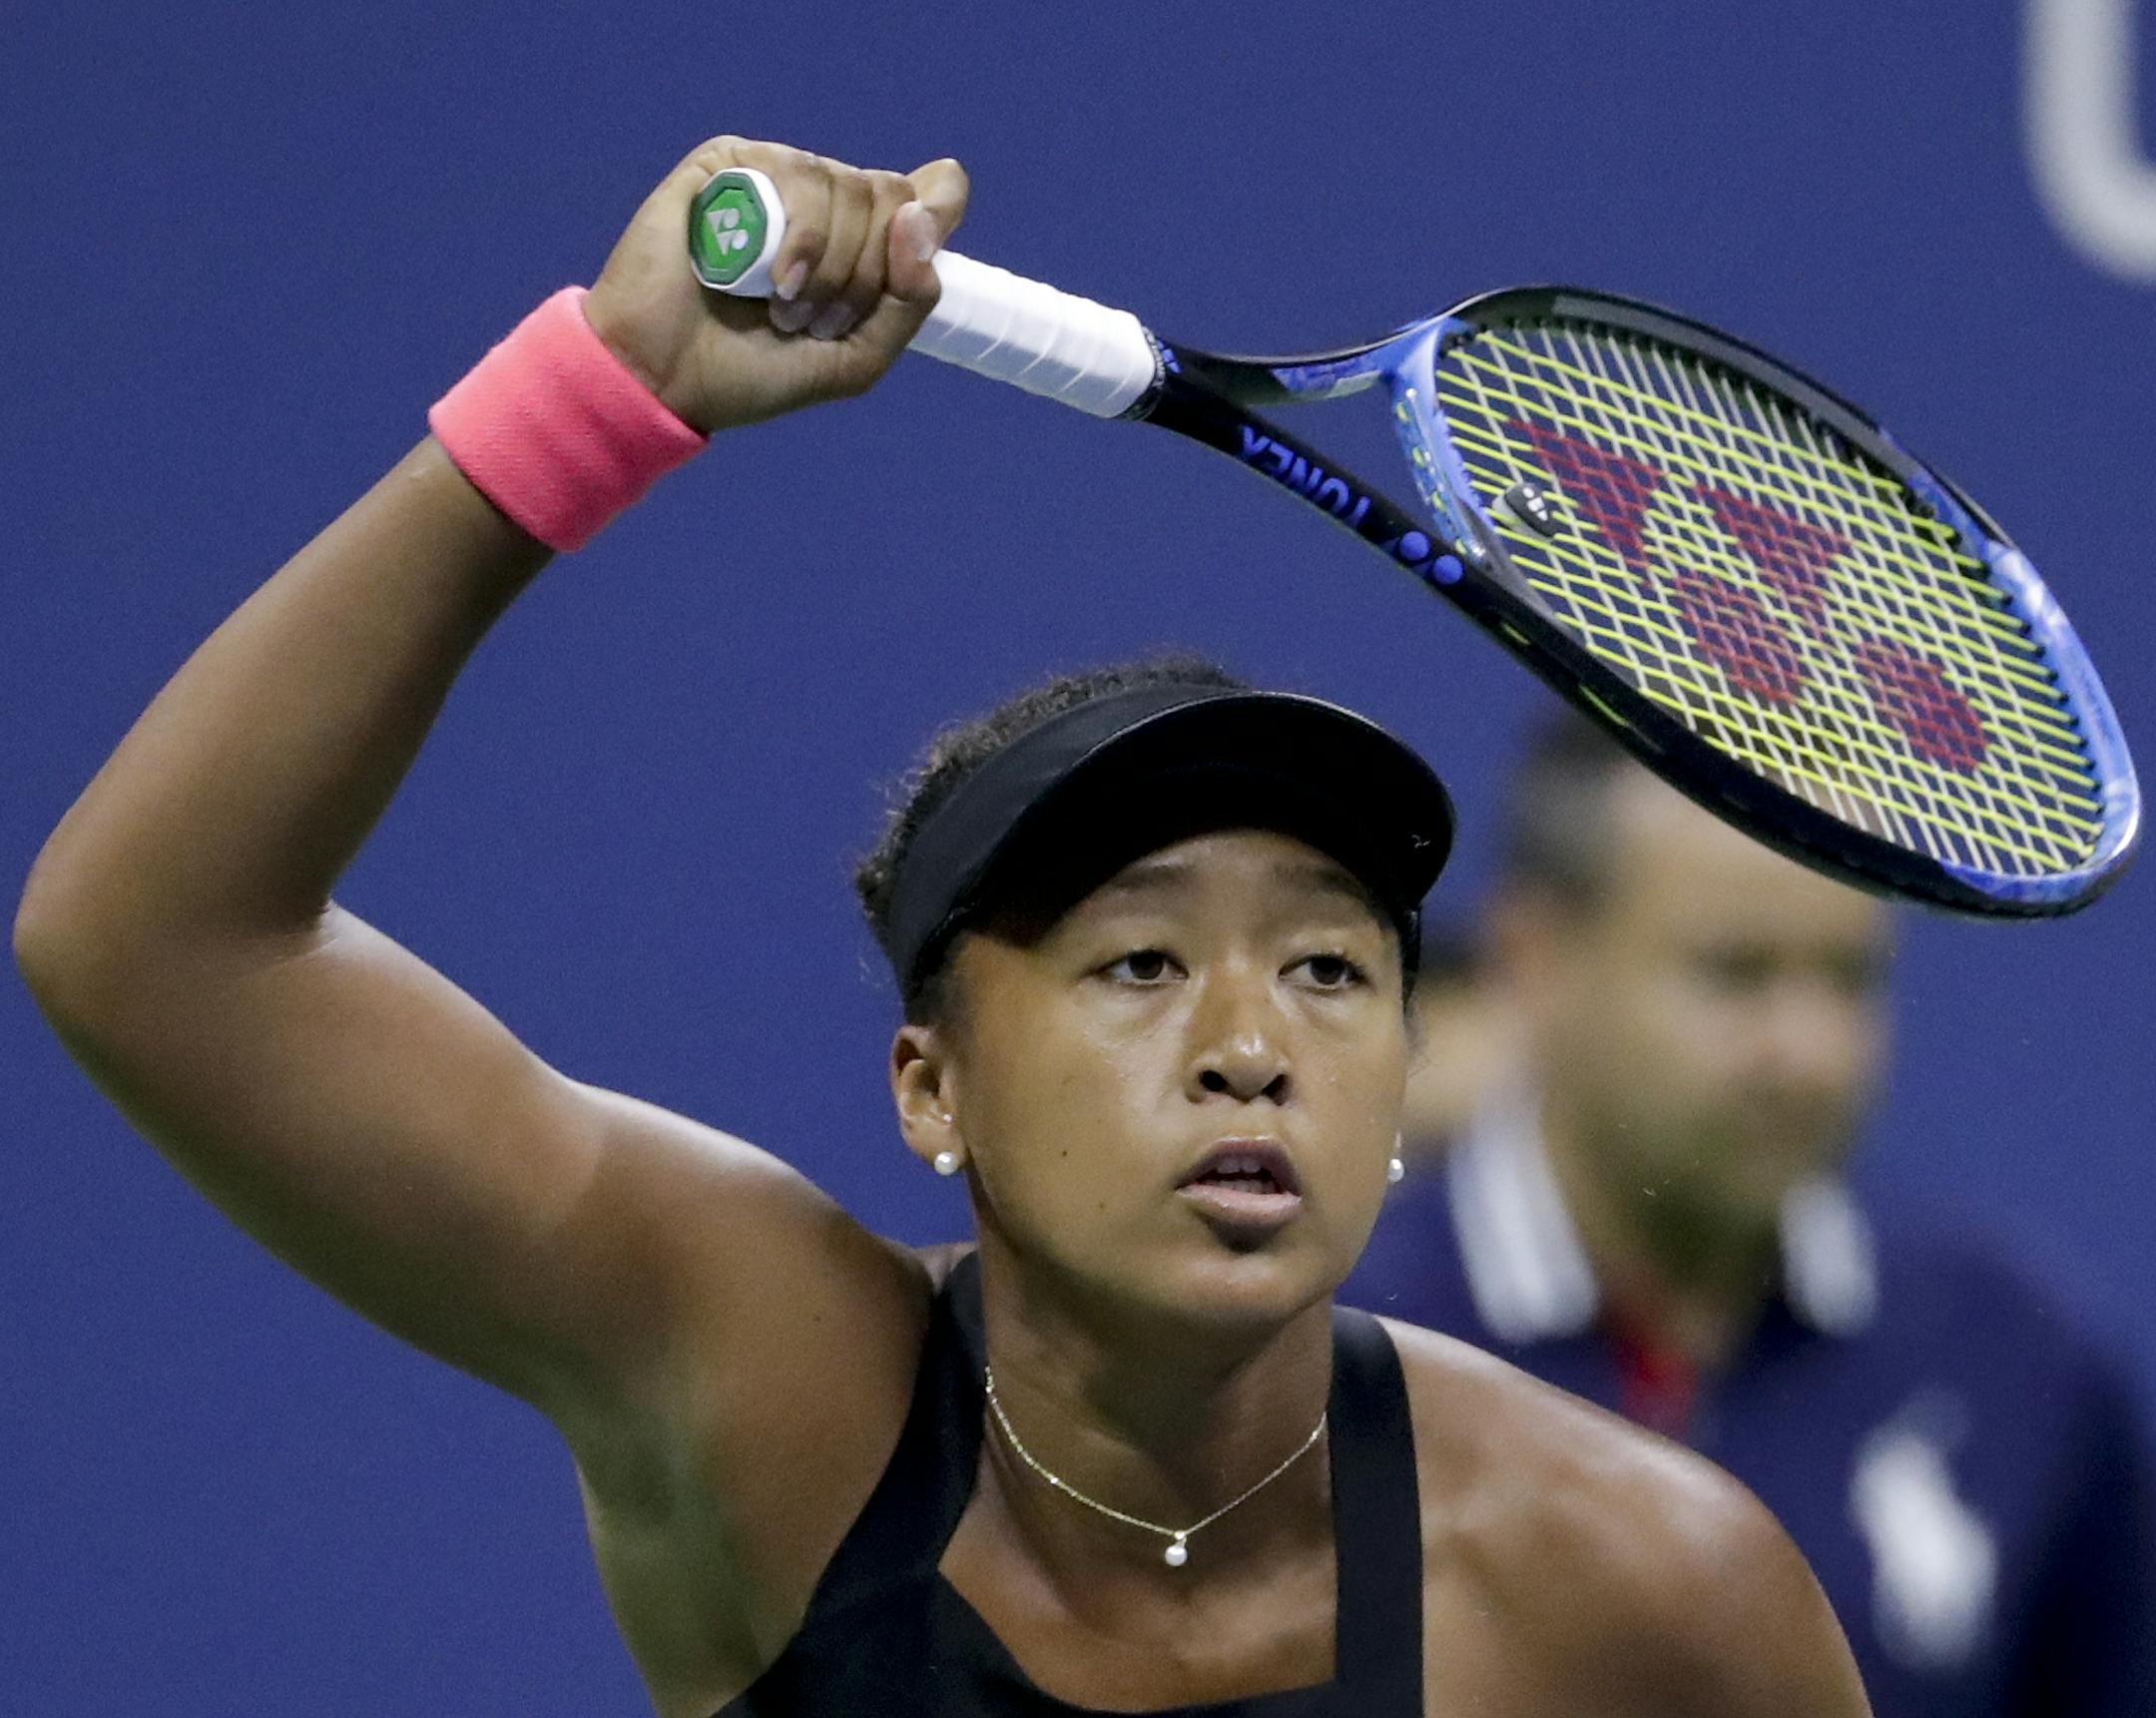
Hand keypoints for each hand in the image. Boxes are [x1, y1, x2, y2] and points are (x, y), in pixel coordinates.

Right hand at [583, 137, 967, 434]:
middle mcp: (824, 203)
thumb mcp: (855, 360)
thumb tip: (919, 221)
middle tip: (818, 320)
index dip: (939, 207)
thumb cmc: (753, 374)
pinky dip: (800, 237)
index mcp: (857, 243)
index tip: (922, 240)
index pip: (927, 195)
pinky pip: (797, 173)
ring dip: (830, 268)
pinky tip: (772, 281)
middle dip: (867, 273)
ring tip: (784, 309)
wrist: (665, 377)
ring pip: (849, 187)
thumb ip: (907, 302)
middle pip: (891, 198)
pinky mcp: (730, 163)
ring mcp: (776, 178)